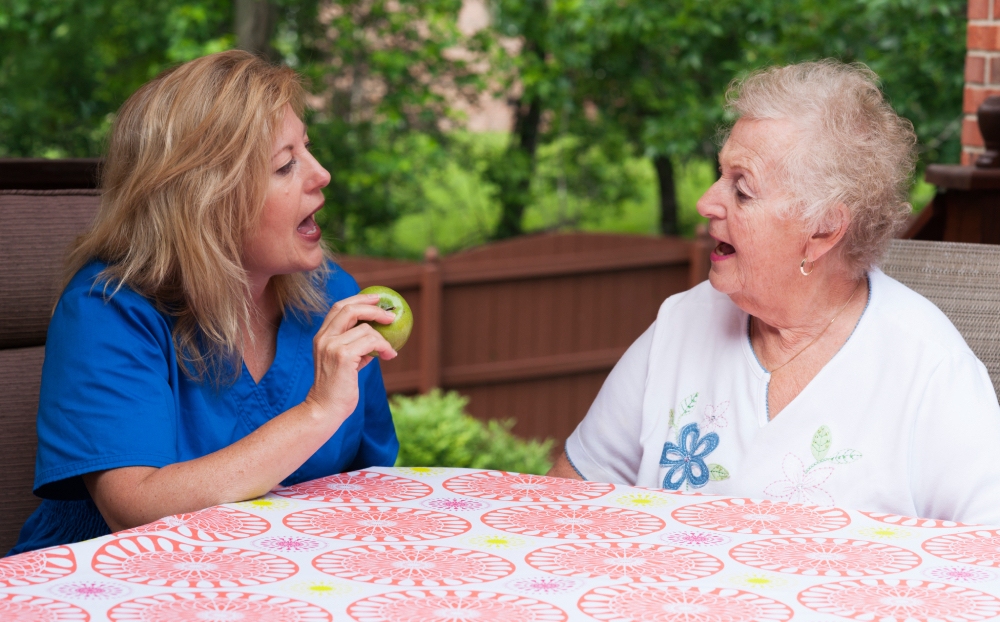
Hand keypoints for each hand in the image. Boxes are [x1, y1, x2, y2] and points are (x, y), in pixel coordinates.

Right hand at [305, 293, 396, 420]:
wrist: (324, 409)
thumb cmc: (337, 389)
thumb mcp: (344, 363)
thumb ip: (355, 348)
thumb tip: (376, 338)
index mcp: (322, 337)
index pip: (338, 307)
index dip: (358, 299)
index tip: (376, 298)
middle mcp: (324, 338)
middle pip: (349, 309)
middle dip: (373, 308)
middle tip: (390, 315)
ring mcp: (332, 346)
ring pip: (365, 328)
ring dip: (383, 338)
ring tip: (389, 352)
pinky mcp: (342, 356)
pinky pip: (371, 342)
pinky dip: (384, 347)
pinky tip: (389, 356)